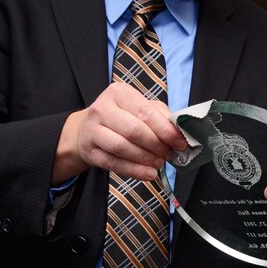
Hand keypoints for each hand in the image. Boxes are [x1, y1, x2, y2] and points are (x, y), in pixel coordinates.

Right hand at [53, 81, 186, 182]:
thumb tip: (179, 131)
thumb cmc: (121, 117)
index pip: (146, 112)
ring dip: (145, 158)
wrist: (86, 129)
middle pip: (134, 130)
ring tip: (159, 163)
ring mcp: (92, 130)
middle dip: (156, 145)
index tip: (180, 142)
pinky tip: (148, 174)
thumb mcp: (140, 108)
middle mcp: (102, 108)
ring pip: (122, 147)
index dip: (165, 130)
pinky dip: (133, 171)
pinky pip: (113, 163)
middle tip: (169, 154)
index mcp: (119, 93)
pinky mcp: (88, 151)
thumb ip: (160, 116)